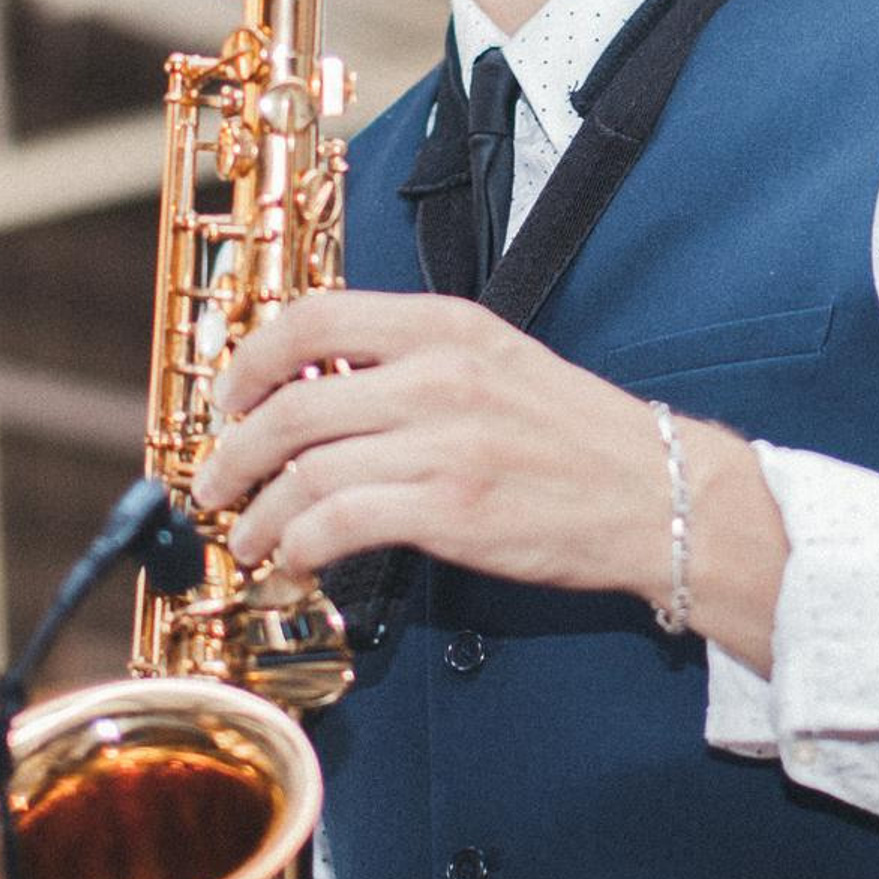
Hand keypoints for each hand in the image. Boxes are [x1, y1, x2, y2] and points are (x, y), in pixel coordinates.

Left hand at [189, 291, 787, 667]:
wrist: (660, 496)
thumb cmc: (577, 438)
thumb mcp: (496, 363)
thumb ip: (412, 361)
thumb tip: (317, 385)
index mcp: (448, 325)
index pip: (313, 317)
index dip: (250, 361)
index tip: (232, 400)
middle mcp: (440, 373)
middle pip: (291, 400)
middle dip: (234, 450)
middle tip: (218, 483)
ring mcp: (447, 441)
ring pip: (304, 468)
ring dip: (258, 512)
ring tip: (250, 536)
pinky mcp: (452, 510)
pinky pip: (338, 522)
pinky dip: (299, 545)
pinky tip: (297, 560)